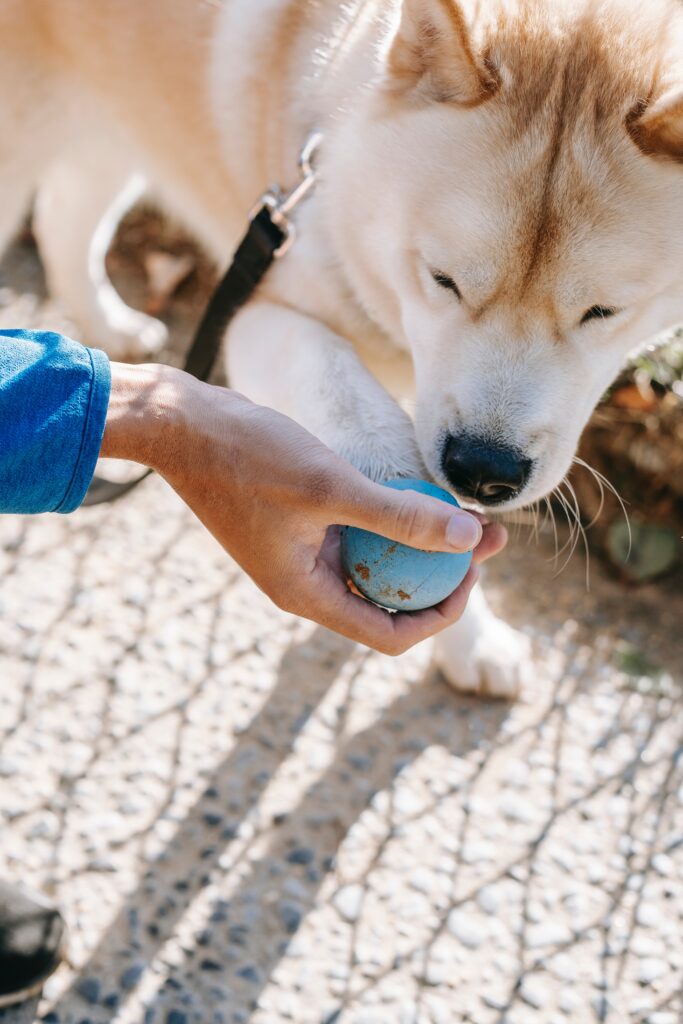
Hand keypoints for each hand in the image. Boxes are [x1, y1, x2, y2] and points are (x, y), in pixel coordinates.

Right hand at [101, 363, 507, 653]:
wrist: (180, 425)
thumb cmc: (247, 456)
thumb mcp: (330, 485)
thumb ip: (401, 516)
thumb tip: (473, 539)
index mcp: (307, 594)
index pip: (390, 635)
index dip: (442, 613)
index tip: (472, 571)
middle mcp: (304, 584)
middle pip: (389, 599)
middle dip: (443, 574)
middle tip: (489, 535)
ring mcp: (299, 554)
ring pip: (376, 565)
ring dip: (420, 545)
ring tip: (465, 512)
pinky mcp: (298, 524)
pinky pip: (356, 537)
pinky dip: (389, 523)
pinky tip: (416, 492)